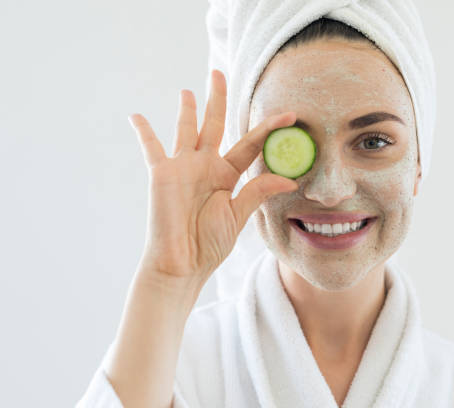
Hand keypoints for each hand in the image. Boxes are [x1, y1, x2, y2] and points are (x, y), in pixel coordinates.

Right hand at [128, 69, 297, 285]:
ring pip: (186, 129)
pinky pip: (151, 147)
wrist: (182, 263)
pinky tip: (136, 116)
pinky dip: (143, 131)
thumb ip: (258, 192)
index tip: (290, 114)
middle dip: (217, 99)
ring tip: (189, 90)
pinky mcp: (161, 173)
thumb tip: (289, 179)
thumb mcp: (238, 216)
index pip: (250, 144)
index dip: (268, 129)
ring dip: (187, 109)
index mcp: (227, 174)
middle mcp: (206, 165)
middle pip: (214, 124)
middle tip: (218, 72)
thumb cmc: (210, 244)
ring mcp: (183, 167)